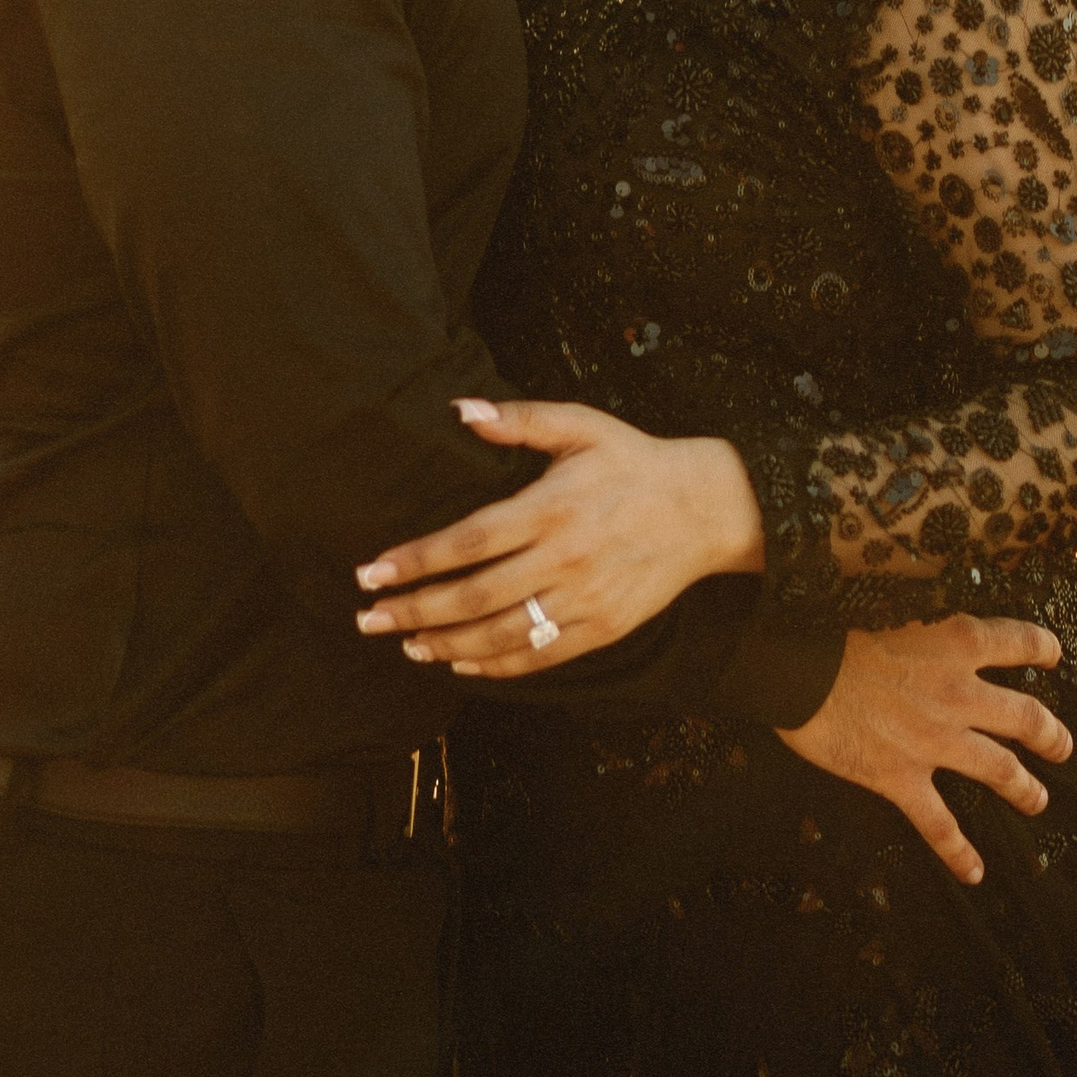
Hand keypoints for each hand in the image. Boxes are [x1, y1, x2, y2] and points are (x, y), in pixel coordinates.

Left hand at [354, 398, 763, 674]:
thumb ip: (520, 419)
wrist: (707, 508)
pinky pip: (541, 654)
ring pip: (502, 634)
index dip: (415, 560)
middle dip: (414, 612)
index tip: (371, 574)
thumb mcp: (582, 425)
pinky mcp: (604, 627)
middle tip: (369, 620)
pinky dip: (496, 666)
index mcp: (552, 506)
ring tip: (407, 645)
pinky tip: (461, 664)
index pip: (468, 541)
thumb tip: (461, 410)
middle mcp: (565, 557)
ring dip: (446, 645)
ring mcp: (585, 598)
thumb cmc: (635, 461)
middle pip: (474, 596)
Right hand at [778, 617, 1071, 885]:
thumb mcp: (896, 610)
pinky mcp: (901, 778)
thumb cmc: (833, 629)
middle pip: (1024, 717)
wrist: (795, 668)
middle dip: (1050, 734)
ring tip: (1039, 800)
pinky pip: (938, 823)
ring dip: (1024, 788)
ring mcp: (934, 740)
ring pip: (999, 770)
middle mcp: (958, 693)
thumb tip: (935, 635)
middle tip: (1062, 747)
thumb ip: (926, 630)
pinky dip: (958, 851)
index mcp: (957, 642)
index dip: (1042, 648)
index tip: (1053, 655)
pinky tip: (975, 873)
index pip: (1018, 643)